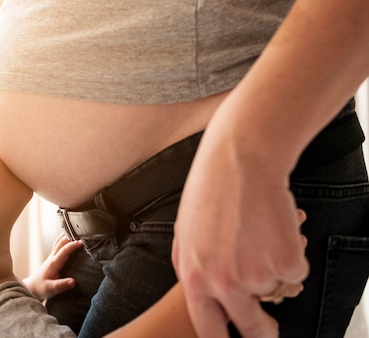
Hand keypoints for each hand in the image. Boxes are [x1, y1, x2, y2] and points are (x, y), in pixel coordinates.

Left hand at [23, 233, 83, 300]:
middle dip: (71, 235)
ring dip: (67, 234)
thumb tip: (73, 282)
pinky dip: (65, 238)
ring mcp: (52, 256)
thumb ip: (61, 285)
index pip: (64, 251)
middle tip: (83, 231)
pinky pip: (59, 244)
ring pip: (59, 241)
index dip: (72, 245)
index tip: (82, 242)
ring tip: (77, 228)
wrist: (32, 287)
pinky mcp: (53, 257)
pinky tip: (70, 235)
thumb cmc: (41, 288)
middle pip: (61, 242)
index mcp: (53, 263)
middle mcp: (52, 257)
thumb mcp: (51, 290)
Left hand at [172, 130, 308, 337]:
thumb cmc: (210, 191)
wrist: (239, 161)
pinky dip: (292, 254)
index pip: (208, 329)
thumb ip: (192, 270)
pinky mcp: (287, 262)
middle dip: (263, 332)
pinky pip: (297, 272)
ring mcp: (257, 275)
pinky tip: (275, 228)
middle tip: (270, 330)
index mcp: (195, 279)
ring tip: (259, 235)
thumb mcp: (184, 235)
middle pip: (252, 328)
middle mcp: (224, 284)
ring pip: (277, 291)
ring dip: (274, 271)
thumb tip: (203, 294)